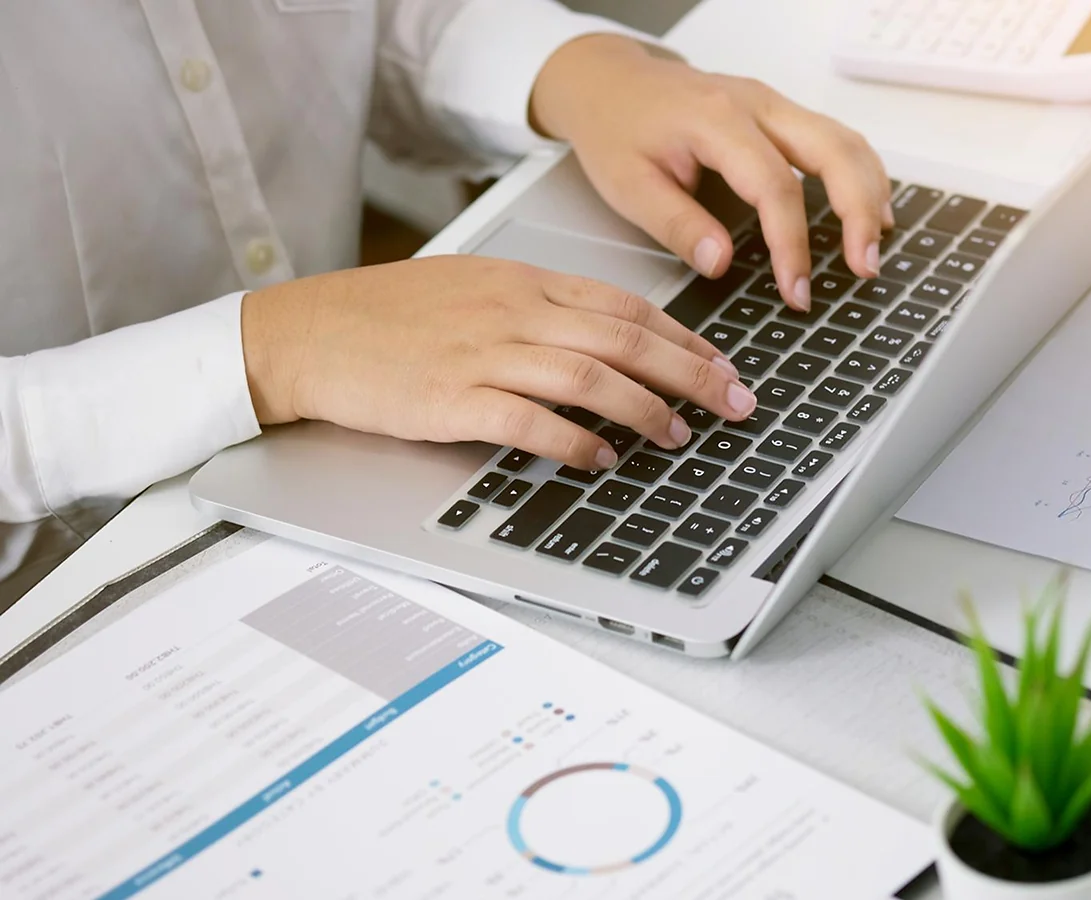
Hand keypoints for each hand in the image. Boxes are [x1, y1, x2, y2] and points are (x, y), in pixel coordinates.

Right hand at [239, 256, 758, 468]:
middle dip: (693, 374)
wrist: (308, 333)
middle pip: (626, 340)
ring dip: (645, 409)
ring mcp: (482, 355)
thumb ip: (540, 310)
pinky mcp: (451, 400)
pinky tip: (603, 459)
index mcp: (523, 283)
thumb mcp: (475, 291)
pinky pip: (530, 422)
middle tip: (736, 404)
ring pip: (589, 377)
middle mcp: (513, 312)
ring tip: (679, 436)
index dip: (685, 338)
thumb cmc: (390, 317)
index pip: (625, 307)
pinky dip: (575, 442)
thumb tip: (607, 343)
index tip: (724, 365)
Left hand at [530, 34, 893, 310]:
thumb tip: (723, 262)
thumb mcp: (627, 186)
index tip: (797, 292)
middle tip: (865, 267)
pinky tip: (868, 210)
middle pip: (833, 151)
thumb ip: (677, 225)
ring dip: (870, 192)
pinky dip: (860, 175)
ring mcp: (773, 104)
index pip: (775, 186)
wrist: (608, 81)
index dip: (793, 245)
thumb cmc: (616, 128)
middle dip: (858, 212)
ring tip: (874, 246)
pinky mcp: (780, 113)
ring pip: (845, 140)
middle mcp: (755, 104)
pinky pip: (836, 138)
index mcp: (716, 120)